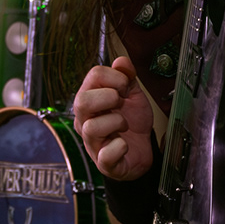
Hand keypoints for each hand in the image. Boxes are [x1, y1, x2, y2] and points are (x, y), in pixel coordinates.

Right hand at [73, 57, 154, 181]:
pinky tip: (124, 144)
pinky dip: (119, 147)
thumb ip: (126, 77)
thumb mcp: (133, 95)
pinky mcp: (103, 163)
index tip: (125, 85)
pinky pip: (106, 155)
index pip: (92, 76)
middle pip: (81, 102)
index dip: (114, 77)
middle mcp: (85, 120)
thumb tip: (121, 61)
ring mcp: (92, 142)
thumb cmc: (133, 122)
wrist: (143, 149)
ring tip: (124, 125)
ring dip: (116, 122)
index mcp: (91, 100)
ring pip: (91, 128)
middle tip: (121, 102)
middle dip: (108, 97)